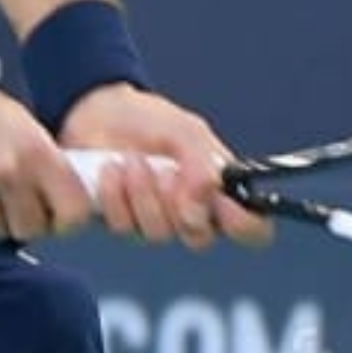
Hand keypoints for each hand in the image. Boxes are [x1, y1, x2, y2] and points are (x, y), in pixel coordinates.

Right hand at [0, 56, 95, 239]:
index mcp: (34, 148)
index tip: (56, 215)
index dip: (66, 219)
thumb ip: (44, 160)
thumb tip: (70, 198)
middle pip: (30, 229)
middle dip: (23, 221)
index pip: (73, 210)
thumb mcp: (19, 120)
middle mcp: (6, 169)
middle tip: (11, 202)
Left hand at [56, 85, 273, 251]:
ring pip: (158, 233)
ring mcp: (155, 223)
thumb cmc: (151, 122)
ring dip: (143, 193)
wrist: (100, 113)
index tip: (224, 203)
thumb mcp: (186, 132)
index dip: (245, 226)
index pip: (251, 229)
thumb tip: (205, 200)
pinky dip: (115, 195)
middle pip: (200, 238)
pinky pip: (123, 227)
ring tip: (131, 159)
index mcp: (219, 193)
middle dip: (179, 204)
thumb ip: (203, 165)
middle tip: (166, 172)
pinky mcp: (121, 224)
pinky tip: (110, 169)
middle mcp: (192, 215)